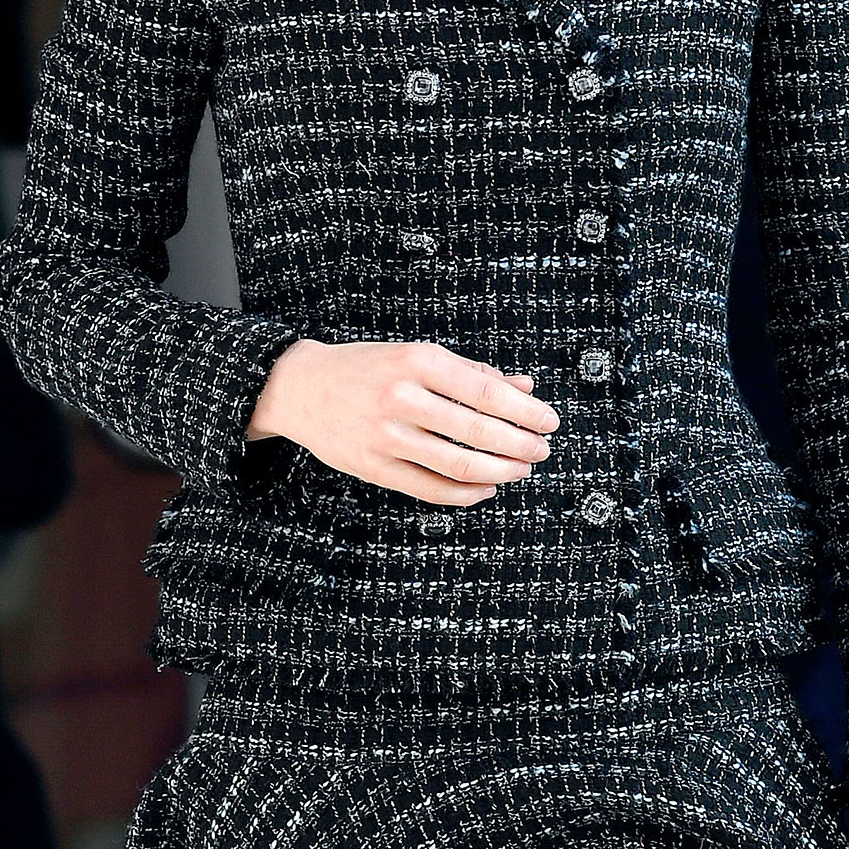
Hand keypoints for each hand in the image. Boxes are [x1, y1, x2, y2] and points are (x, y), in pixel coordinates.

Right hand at [247, 339, 557, 505]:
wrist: (298, 387)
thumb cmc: (369, 367)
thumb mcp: (419, 356)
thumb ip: (473, 372)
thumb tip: (525, 386)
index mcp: (418, 361)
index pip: (487, 392)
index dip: (525, 411)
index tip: (550, 421)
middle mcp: (401, 398)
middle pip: (477, 430)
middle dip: (520, 444)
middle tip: (542, 450)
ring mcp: (385, 436)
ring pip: (457, 463)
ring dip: (499, 471)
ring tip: (521, 469)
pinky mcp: (372, 467)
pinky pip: (429, 488)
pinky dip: (465, 493)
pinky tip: (487, 488)